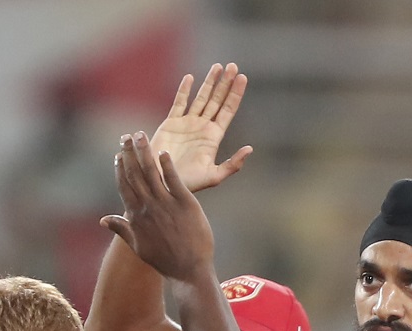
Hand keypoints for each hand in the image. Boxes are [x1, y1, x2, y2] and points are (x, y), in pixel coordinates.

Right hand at [101, 131, 214, 282]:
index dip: (119, 168)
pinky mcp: (185, 203)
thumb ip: (121, 229)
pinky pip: (174, 179)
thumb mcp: (138, 247)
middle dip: (128, 153)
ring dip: (145, 152)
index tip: (118, 154)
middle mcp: (148, 207)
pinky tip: (163, 152)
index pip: (124, 186)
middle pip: (134, 174)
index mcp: (136, 216)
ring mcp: (166, 204)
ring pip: (151, 172)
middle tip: (126, 137)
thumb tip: (103, 220)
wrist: (188, 270)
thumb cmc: (164, 261)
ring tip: (141, 136)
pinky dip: (167, 165)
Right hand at [152, 63, 252, 192]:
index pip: (228, 110)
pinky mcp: (171, 124)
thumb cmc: (188, 183)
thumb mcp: (213, 177)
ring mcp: (187, 124)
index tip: (243, 77)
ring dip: (209, 82)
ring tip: (218, 67)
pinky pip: (179, 103)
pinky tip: (190, 78)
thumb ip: (232, 165)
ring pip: (201, 98)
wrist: (162, 182)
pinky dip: (184, 90)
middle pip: (217, 100)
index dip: (235, 93)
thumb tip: (249, 149)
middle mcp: (202, 128)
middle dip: (225, 83)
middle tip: (233, 66)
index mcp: (213, 137)